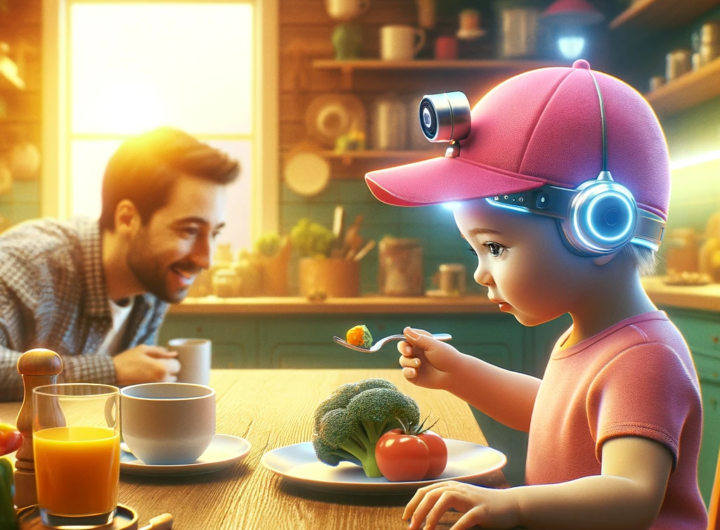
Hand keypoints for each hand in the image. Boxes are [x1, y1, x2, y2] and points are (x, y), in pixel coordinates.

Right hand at [113, 345, 179, 385]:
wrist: (113, 373)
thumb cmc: (128, 359)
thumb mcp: (144, 350)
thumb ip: (160, 351)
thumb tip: (174, 354)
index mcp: (162, 368)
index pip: (177, 366)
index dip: (172, 361)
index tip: (165, 359)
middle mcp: (161, 380)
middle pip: (175, 375)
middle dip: (169, 369)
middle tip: (158, 364)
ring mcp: (156, 387)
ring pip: (168, 382)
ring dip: (164, 376)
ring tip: (152, 371)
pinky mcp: (150, 392)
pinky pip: (160, 386)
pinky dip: (158, 381)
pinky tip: (148, 376)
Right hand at [397, 327, 466, 389]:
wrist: (454, 374)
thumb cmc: (446, 356)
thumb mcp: (432, 345)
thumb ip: (418, 338)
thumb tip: (405, 329)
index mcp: (422, 343)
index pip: (408, 338)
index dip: (405, 339)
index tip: (408, 341)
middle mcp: (417, 353)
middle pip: (403, 348)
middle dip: (403, 349)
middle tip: (409, 352)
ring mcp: (415, 365)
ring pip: (403, 360)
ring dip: (408, 361)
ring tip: (419, 363)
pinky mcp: (414, 376)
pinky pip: (405, 372)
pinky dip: (407, 372)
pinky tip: (414, 372)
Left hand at [403, 481, 520, 529]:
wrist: (511, 504)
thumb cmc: (483, 505)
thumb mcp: (461, 500)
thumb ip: (445, 501)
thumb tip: (424, 513)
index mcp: (451, 487)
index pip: (425, 491)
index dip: (412, 504)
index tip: (405, 518)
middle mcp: (459, 489)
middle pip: (432, 494)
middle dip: (418, 510)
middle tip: (411, 527)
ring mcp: (471, 498)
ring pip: (446, 499)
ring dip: (433, 515)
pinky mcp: (483, 510)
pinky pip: (467, 517)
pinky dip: (457, 526)